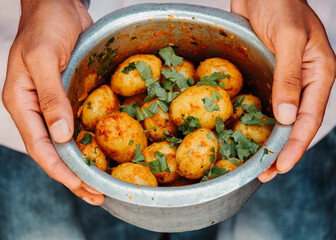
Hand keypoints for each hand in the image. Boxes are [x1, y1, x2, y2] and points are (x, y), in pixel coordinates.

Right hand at [2, 0, 102, 204]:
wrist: (58, 5)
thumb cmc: (44, 25)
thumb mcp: (42, 59)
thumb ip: (50, 98)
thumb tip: (61, 136)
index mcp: (22, 102)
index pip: (39, 146)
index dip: (59, 170)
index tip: (80, 186)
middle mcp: (36, 109)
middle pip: (53, 152)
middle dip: (73, 175)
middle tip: (96, 194)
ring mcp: (53, 105)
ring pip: (66, 143)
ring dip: (82, 164)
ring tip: (100, 183)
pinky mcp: (69, 97)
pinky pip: (78, 126)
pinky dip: (89, 143)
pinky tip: (102, 154)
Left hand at [231, 0, 335, 181]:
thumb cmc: (280, 2)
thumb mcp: (289, 37)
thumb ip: (289, 76)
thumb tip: (286, 117)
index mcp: (318, 73)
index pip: (309, 119)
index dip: (294, 146)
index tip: (279, 167)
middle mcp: (302, 81)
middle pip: (294, 124)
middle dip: (280, 150)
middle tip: (263, 174)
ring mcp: (283, 80)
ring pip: (278, 117)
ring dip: (267, 140)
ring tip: (253, 161)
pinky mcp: (265, 75)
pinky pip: (263, 102)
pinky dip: (255, 120)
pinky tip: (244, 133)